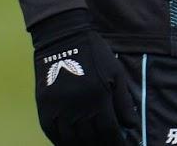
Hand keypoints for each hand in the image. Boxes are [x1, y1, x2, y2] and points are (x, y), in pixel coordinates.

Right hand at [31, 11, 134, 145]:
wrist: (63, 40)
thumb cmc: (95, 55)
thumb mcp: (116, 74)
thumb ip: (123, 101)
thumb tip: (131, 125)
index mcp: (98, 98)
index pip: (109, 131)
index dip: (117, 142)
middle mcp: (78, 108)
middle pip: (90, 139)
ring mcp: (59, 110)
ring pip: (70, 140)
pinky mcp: (44, 109)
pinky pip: (52, 134)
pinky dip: (62, 143)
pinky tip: (71, 144)